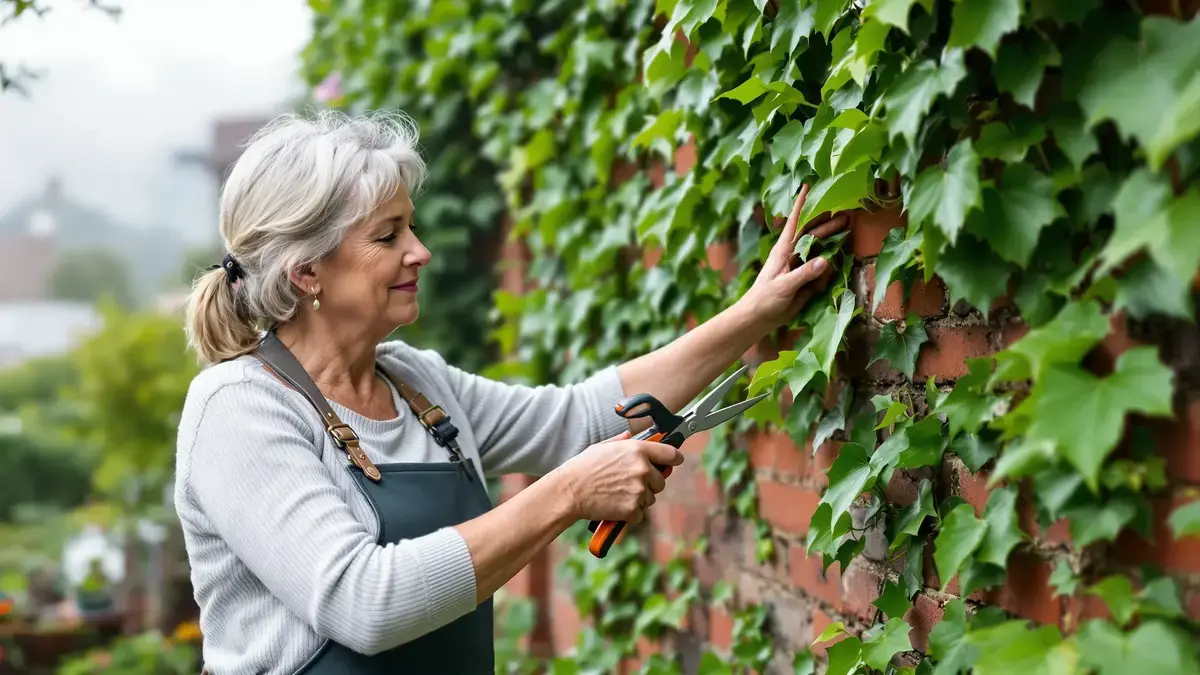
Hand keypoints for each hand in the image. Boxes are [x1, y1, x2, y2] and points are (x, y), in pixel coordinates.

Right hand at [552, 430, 683, 523]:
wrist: (569, 491)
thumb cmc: (582, 467)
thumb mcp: (602, 447)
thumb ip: (622, 442)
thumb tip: (630, 438)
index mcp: (637, 450)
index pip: (670, 454)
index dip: (674, 458)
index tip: (674, 461)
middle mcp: (642, 469)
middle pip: (661, 481)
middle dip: (649, 483)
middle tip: (629, 484)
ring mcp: (639, 490)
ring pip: (650, 498)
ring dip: (638, 499)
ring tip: (616, 494)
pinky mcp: (633, 509)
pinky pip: (640, 514)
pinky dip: (630, 514)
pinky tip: (614, 506)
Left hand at [739, 184, 849, 329]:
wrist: (758, 318)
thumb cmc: (764, 299)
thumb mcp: (783, 286)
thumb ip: (803, 274)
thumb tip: (825, 261)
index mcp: (783, 250)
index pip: (794, 222)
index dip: (801, 203)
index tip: (807, 185)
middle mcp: (792, 255)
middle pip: (813, 234)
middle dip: (828, 223)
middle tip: (848, 216)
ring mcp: (799, 267)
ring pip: (819, 249)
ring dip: (832, 240)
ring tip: (848, 230)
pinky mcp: (805, 280)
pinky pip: (821, 269)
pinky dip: (830, 263)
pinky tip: (841, 256)